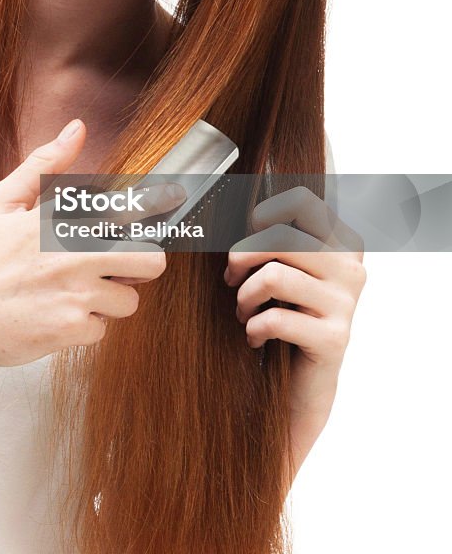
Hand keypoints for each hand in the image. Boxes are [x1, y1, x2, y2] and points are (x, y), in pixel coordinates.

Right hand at [0, 119, 177, 367]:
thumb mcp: (1, 200)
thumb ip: (44, 165)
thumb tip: (76, 128)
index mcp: (60, 219)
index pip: (131, 214)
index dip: (154, 213)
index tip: (169, 208)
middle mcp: (73, 255)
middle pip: (151, 262)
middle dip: (140, 264)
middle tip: (115, 264)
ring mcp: (73, 295)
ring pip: (127, 301)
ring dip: (106, 299)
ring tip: (69, 292)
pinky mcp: (68, 331)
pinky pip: (100, 331)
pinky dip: (81, 327)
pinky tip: (51, 315)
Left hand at [224, 185, 366, 475]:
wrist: (299, 384)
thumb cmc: (280, 313)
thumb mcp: (277, 267)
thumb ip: (268, 234)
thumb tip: (227, 195)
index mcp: (342, 242)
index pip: (304, 201)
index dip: (264, 213)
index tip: (247, 235)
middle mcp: (351, 268)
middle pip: (280, 236)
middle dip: (241, 257)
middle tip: (232, 280)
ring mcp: (347, 304)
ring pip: (274, 276)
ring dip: (244, 297)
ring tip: (243, 312)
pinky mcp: (335, 339)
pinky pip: (276, 319)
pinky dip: (252, 328)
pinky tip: (254, 337)